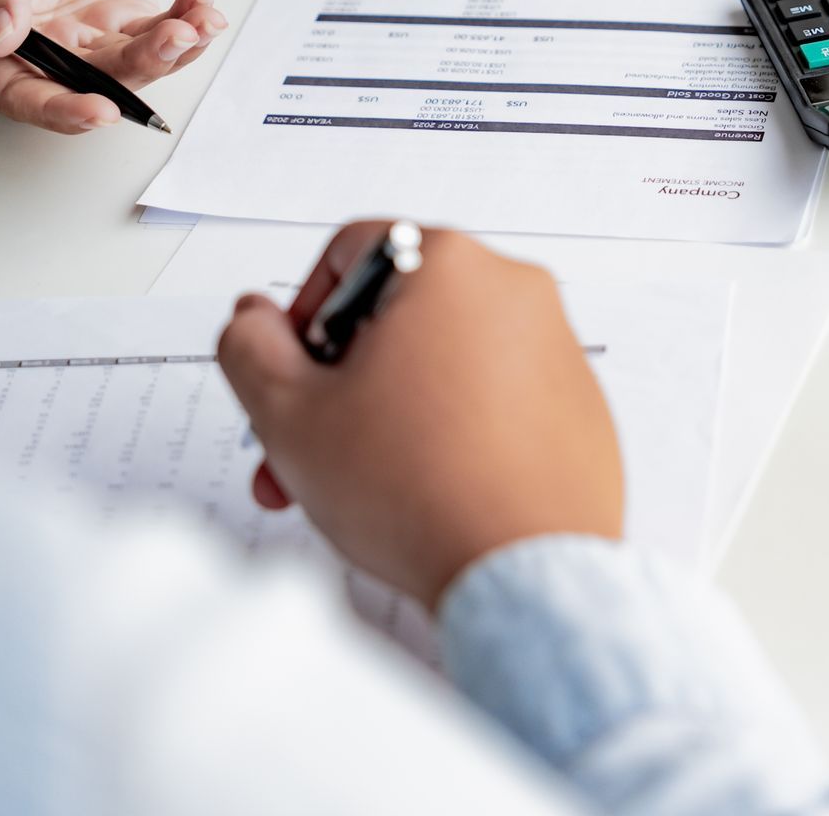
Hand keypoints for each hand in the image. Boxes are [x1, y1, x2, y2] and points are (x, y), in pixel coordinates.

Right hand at [0, 0, 227, 131]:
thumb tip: (1, 39)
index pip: (12, 91)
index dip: (56, 109)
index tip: (100, 110)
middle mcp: (28, 55)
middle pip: (83, 87)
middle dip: (136, 70)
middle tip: (174, 39)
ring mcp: (78, 44)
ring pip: (128, 68)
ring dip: (170, 51)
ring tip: (201, 19)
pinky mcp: (120, 26)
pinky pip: (156, 39)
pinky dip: (185, 28)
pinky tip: (202, 4)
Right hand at [216, 224, 624, 610]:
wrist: (523, 573)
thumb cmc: (418, 490)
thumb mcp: (288, 413)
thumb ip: (249, 348)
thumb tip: (254, 320)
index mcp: (448, 265)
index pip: (350, 254)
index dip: (301, 316)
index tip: (290, 372)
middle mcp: (515, 291)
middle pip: (397, 317)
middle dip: (337, 384)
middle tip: (305, 446)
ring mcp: (556, 349)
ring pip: (443, 363)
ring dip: (386, 413)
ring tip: (355, 485)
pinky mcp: (579, 406)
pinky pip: (496, 400)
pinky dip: (452, 433)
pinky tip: (424, 492)